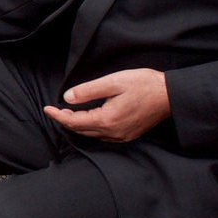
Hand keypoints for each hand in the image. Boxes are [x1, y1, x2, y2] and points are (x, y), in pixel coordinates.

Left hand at [44, 69, 170, 141]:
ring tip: (68, 114)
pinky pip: (104, 135)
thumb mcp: (113, 82)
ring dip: (78, 125)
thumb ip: (89, 91)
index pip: (74, 122)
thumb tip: (67, 98)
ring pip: (92, 134)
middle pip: (81, 130)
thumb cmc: (144, 85)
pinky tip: (89, 119)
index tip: (47, 109)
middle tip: (55, 110)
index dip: (58, 116)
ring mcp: (122, 136)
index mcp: (107, 119)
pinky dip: (91, 128)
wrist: (170, 95)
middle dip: (65, 121)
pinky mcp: (129, 135)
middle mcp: (114, 132)